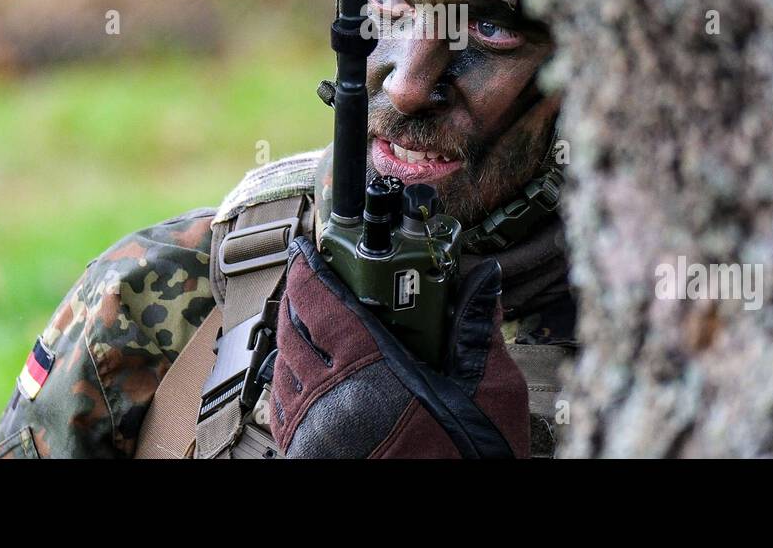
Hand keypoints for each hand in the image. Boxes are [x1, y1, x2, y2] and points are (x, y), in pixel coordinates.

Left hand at [268, 236, 528, 457]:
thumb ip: (479, 332)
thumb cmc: (468, 461)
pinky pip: (284, 409)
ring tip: (305, 323)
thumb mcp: (490, 392)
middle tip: (309, 281)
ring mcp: (314, 432)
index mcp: (371, 371)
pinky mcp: (310, 457)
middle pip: (292, 332)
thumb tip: (484, 284)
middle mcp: (330, 398)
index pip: (322, 303)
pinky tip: (307, 377)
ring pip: (282, 370)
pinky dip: (289, 382)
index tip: (306, 252)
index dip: (308, 271)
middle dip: (295, 300)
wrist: (452, 523)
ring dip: (289, 339)